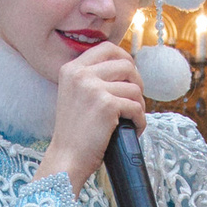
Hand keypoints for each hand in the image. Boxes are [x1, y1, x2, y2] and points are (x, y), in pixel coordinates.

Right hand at [34, 43, 145, 188]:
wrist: (67, 158)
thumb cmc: (75, 132)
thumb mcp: (75, 95)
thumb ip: (92, 78)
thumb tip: (126, 67)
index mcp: (71, 69)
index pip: (107, 48)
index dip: (125, 58)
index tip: (130, 74)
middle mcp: (80, 74)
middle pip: (126, 65)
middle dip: (137, 82)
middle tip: (135, 100)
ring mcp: (93, 88)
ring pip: (135, 88)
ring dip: (139, 105)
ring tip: (131, 119)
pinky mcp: (107, 105)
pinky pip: (137, 108)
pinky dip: (139, 121)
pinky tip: (133, 130)